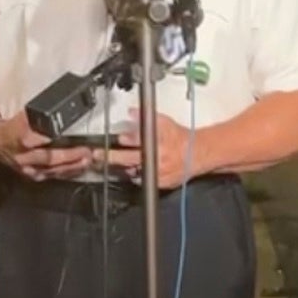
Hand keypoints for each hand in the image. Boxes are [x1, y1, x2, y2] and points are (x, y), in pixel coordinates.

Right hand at [0, 113, 97, 181]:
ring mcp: (27, 169)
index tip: (67, 135)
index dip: (49, 138)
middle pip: (48, 157)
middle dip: (69, 155)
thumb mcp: (21, 118)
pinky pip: (52, 176)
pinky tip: (79, 168)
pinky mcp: (32, 176)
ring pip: (52, 170)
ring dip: (72, 166)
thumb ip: (36, 117)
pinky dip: (67, 172)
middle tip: (86, 151)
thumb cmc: (12, 128)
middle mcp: (23, 156)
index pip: (33, 138)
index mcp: (18, 137)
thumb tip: (56, 106)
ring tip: (88, 160)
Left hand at [89, 114, 206, 190]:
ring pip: (132, 172)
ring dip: (123, 167)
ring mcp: (158, 174)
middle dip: (110, 157)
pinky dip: (136, 174)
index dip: (120, 141)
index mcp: (157, 144)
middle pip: (127, 160)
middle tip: (99, 156)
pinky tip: (134, 168)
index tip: (109, 143)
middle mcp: (156, 160)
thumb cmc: (181, 138)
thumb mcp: (164, 122)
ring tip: (114, 162)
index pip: (133, 141)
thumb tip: (132, 113)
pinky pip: (142, 180)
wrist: (198, 154)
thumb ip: (146, 118)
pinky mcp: (160, 184)